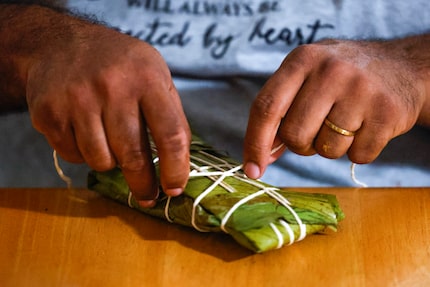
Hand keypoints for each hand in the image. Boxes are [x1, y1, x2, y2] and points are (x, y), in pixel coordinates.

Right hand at [24, 11, 190, 205]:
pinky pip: (73, 156)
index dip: (176, 169)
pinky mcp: (49, 113)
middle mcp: (112, 87)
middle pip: (133, 156)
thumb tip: (179, 164)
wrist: (59, 44)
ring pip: (101, 162)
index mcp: (147, 78)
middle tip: (148, 197)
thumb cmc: (118, 65)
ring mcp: (77, 100)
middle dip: (143, 184)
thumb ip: (170, 114)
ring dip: (110, 163)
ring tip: (110, 142)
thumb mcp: (154, 74)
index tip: (175, 189)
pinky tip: (84, 131)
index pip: (170, 134)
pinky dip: (83, 154)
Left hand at [243, 38, 427, 178]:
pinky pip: (358, 156)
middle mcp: (330, 71)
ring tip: (346, 122)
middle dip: (301, 145)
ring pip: (327, 150)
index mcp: (302, 60)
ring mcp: (361, 90)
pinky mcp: (387, 112)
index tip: (252, 170)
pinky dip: (359, 151)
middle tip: (317, 130)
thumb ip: (280, 111)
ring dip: (332, 147)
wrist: (401, 67)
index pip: (266, 107)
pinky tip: (366, 127)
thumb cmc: (341, 78)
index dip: (254, 143)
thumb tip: (260, 157)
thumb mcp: (307, 77)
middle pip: (294, 135)